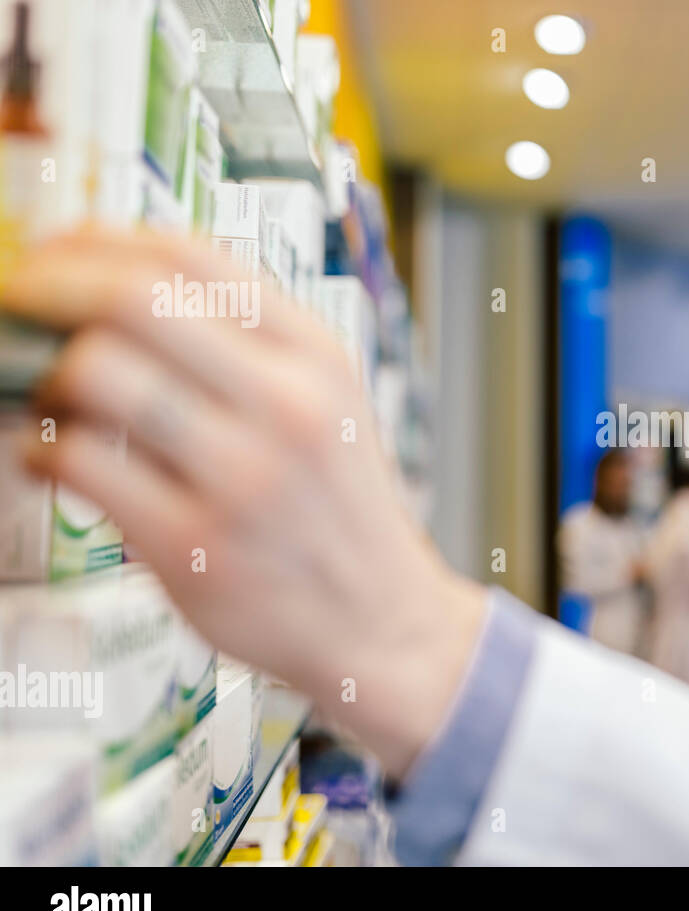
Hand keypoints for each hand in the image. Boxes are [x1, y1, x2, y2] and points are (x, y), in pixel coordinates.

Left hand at [4, 227, 486, 777]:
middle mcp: (286, 404)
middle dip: (48, 288)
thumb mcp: (331, 405)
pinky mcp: (192, 543)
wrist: (382, 623)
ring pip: (95, 373)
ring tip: (43, 393)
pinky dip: (37, 449)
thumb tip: (124, 289)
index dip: (99, 240)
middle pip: (131, 298)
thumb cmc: (342, 514)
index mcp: (318, 357)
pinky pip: (77, 464)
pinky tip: (48, 457)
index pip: (190, 256)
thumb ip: (253, 346)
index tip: (57, 251)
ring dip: (40, 372)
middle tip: (18, 304)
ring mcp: (241, 474)